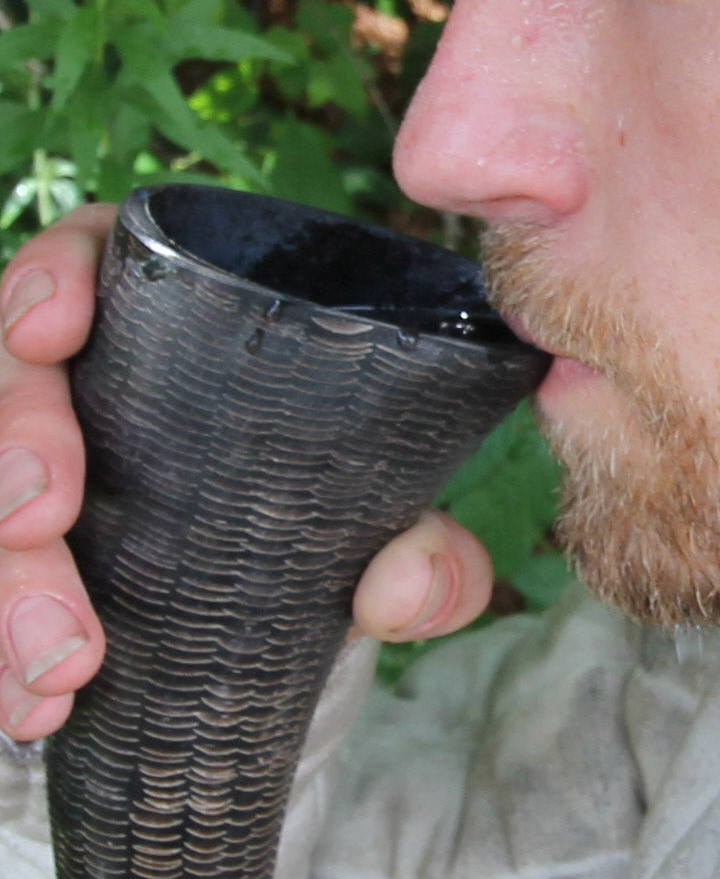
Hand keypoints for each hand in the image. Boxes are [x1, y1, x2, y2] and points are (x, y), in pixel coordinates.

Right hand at [0, 205, 493, 741]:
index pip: (91, 262)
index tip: (50, 331)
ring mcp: (51, 458)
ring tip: (59, 668)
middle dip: (17, 446)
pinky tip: (34, 706)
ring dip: (7, 575)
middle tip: (43, 523)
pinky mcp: (29, 535)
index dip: (53, 278)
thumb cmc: (323, 515)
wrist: (269, 597)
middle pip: (19, 382)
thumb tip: (397, 591)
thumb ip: (428, 552)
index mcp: (176, 328)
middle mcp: (98, 383)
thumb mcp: (385, 524)